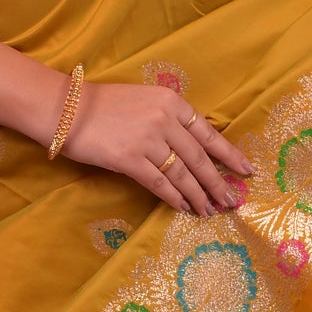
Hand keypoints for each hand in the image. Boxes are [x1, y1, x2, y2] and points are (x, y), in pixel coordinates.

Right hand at [64, 80, 252, 213]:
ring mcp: (148, 140)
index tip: (246, 170)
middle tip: (232, 201)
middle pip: (200, 158)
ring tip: (210, 210)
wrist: (65, 108)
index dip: (229, 154)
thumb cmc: (102, 105)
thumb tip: (192, 148)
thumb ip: (168, 119)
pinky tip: (185, 208)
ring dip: (199, 195)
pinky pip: (160, 184)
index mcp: (171, 102)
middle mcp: (164, 119)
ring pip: (183, 174)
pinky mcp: (129, 159)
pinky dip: (175, 198)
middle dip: (218, 183)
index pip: (208, 133)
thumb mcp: (144, 100)